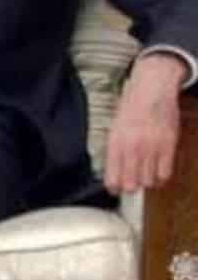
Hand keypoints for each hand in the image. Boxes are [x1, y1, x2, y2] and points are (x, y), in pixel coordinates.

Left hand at [104, 52, 185, 193]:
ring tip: (144, 175)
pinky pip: (165, 173)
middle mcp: (132, 148)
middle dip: (130, 188)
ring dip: (146, 182)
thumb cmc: (131, 107)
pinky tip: (157, 172)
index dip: (113, 187)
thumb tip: (112, 171)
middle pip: (131, 184)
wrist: (152, 90)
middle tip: (131, 185)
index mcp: (115, 143)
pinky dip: (161, 177)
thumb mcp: (114, 128)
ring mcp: (151, 148)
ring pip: (148, 182)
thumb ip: (114, 150)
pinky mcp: (168, 146)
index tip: (115, 189)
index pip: (112, 177)